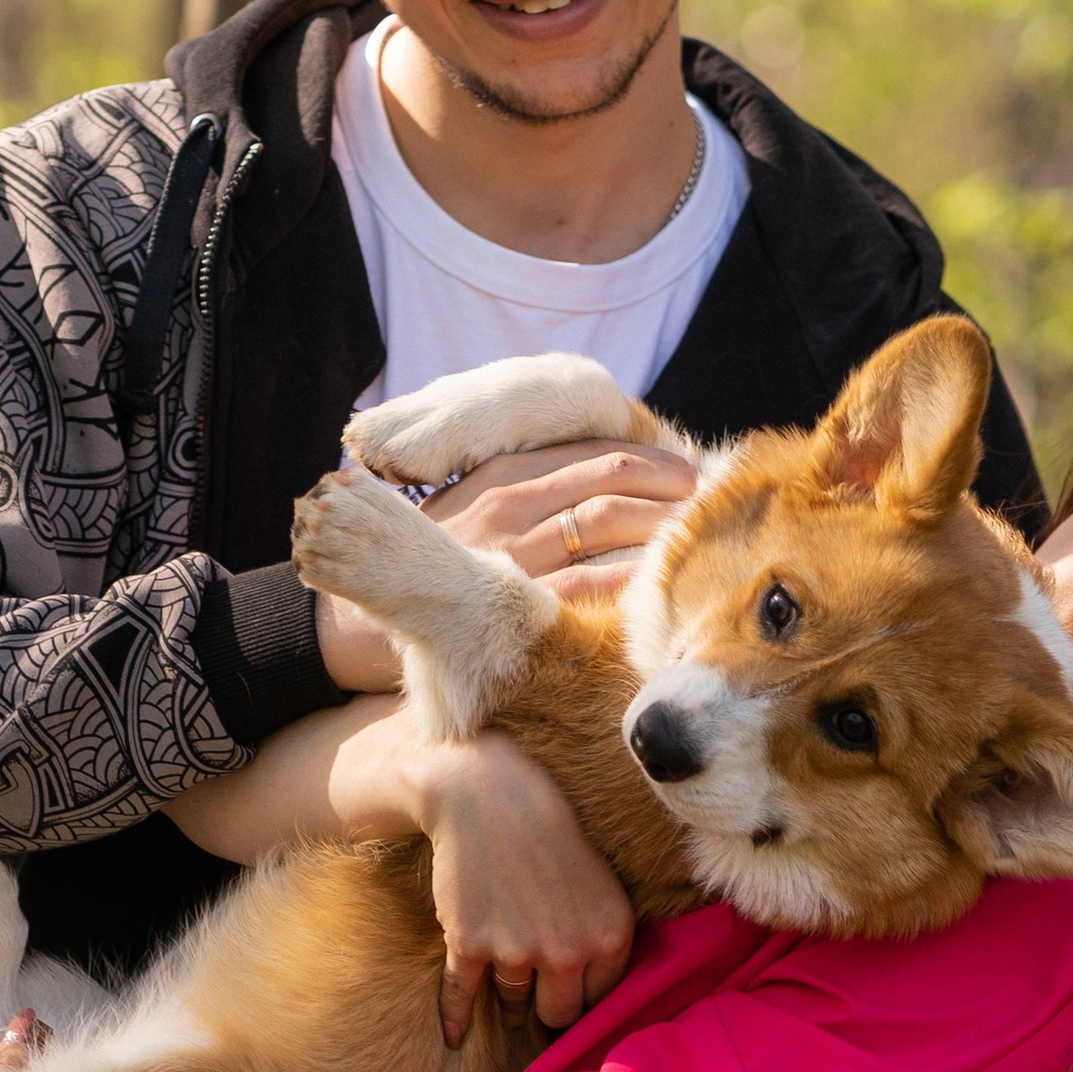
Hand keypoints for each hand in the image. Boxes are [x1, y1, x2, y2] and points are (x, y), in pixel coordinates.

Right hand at [314, 438, 699, 691]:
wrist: (352, 621)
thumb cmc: (430, 568)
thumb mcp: (472, 512)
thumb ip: (529, 494)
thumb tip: (608, 487)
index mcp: (500, 473)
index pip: (599, 451)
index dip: (658, 463)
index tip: (697, 477)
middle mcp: (504, 504)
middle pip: (615, 485)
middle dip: (676, 497)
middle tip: (720, 512)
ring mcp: (506, 553)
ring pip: (609, 530)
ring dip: (666, 537)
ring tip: (706, 548)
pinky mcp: (509, 602)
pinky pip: (591, 588)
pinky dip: (635, 586)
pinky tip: (667, 594)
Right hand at [404, 732, 635, 1045]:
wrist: (487, 794)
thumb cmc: (550, 831)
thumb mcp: (603, 881)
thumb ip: (604, 937)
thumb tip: (595, 995)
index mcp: (610, 936)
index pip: (601, 998)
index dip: (584, 991)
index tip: (571, 986)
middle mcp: (567, 952)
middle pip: (559, 1013)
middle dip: (549, 1005)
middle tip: (539, 994)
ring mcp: (516, 951)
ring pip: (514, 1003)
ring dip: (509, 998)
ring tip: (506, 979)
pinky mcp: (469, 945)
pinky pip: (462, 995)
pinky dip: (456, 1018)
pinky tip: (455, 1039)